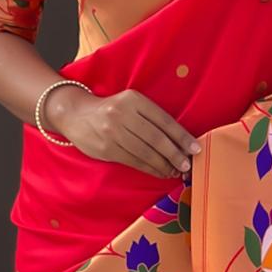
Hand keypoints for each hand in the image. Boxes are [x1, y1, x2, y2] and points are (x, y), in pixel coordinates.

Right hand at [43, 86, 200, 178]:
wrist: (76, 114)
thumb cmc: (111, 109)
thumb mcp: (131, 103)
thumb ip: (152, 117)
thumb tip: (180, 140)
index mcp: (134, 99)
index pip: (164, 120)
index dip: (182, 136)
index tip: (195, 148)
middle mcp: (122, 114)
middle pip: (156, 138)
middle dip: (175, 154)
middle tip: (187, 165)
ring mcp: (112, 132)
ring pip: (145, 152)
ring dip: (163, 165)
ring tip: (176, 171)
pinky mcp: (106, 148)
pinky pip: (133, 161)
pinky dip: (149, 168)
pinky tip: (160, 171)